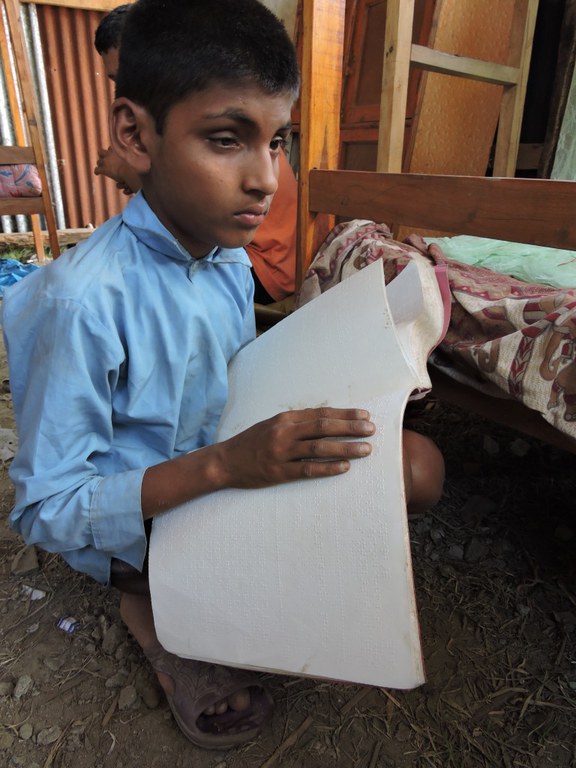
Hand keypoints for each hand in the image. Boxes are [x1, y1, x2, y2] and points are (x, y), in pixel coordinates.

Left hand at [94, 147, 140, 193]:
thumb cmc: (137, 169)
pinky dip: (97, 171)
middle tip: (104, 159)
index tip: (112, 151)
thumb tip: (148, 158)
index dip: (111, 151)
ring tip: (100, 166)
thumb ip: (139, 160)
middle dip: (102, 156)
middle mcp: (111, 154)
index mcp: (118, 151)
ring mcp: (106, 161)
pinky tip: (97, 173)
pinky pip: (97, 170)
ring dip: (100, 164)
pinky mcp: (104, 169)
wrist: (130, 173)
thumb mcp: (139, 162)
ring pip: (99, 161)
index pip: (112, 148)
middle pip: (102, 152)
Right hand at [214, 407, 374, 488]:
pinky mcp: (278, 472)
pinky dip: (328, 468)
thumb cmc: (252, 443)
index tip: (364, 415)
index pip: (320, 413)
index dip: (344, 414)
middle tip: (371, 430)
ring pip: (319, 448)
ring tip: (365, 449)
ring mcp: (281, 453)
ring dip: (345, 448)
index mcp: (284, 419)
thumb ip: (297, 423)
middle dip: (350, 427)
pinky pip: (307, 470)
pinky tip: (345, 467)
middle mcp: (284, 433)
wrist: (225, 462)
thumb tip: (327, 421)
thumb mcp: (273, 425)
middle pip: (323, 427)